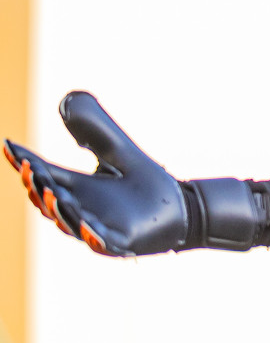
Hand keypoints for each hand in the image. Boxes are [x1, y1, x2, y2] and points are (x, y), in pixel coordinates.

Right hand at [4, 91, 187, 255]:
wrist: (180, 207)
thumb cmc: (145, 182)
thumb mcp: (116, 150)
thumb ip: (94, 128)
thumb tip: (66, 99)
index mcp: (74, 188)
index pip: (41, 174)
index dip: (22, 162)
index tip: (7, 144)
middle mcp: (78, 209)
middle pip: (47, 199)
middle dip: (35, 185)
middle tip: (28, 167)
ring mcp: (96, 228)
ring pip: (68, 222)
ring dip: (58, 208)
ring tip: (52, 191)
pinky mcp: (118, 243)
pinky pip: (101, 243)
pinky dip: (92, 236)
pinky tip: (86, 227)